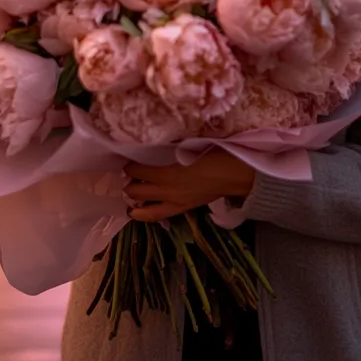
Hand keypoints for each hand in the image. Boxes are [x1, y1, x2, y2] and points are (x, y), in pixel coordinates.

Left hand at [123, 149, 255, 222]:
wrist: (234, 175)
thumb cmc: (215, 154)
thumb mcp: (190, 146)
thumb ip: (170, 148)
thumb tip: (153, 145)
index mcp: (169, 173)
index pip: (139, 171)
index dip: (130, 165)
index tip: (127, 158)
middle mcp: (167, 190)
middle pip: (136, 190)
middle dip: (129, 182)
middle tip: (127, 173)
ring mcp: (174, 202)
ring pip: (143, 205)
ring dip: (133, 197)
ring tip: (129, 190)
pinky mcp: (181, 208)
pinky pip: (157, 215)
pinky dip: (143, 214)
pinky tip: (135, 212)